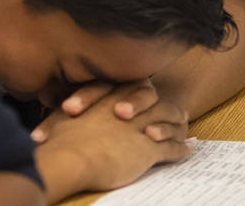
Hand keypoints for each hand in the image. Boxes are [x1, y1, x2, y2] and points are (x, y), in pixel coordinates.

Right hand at [34, 81, 190, 197]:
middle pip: (154, 99)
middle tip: (178, 109)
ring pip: (167, 118)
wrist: (69, 157)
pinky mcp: (148, 148)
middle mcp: (127, 106)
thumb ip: (66, 112)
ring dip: (177, 123)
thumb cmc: (59, 140)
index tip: (148, 94)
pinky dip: (181, 149)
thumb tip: (57, 111)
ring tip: (186, 125)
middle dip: (166, 105)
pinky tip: (187, 150)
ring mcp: (140, 125)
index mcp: (108, 96)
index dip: (140, 93)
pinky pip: (171, 147)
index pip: (131, 87)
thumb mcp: (60, 118)